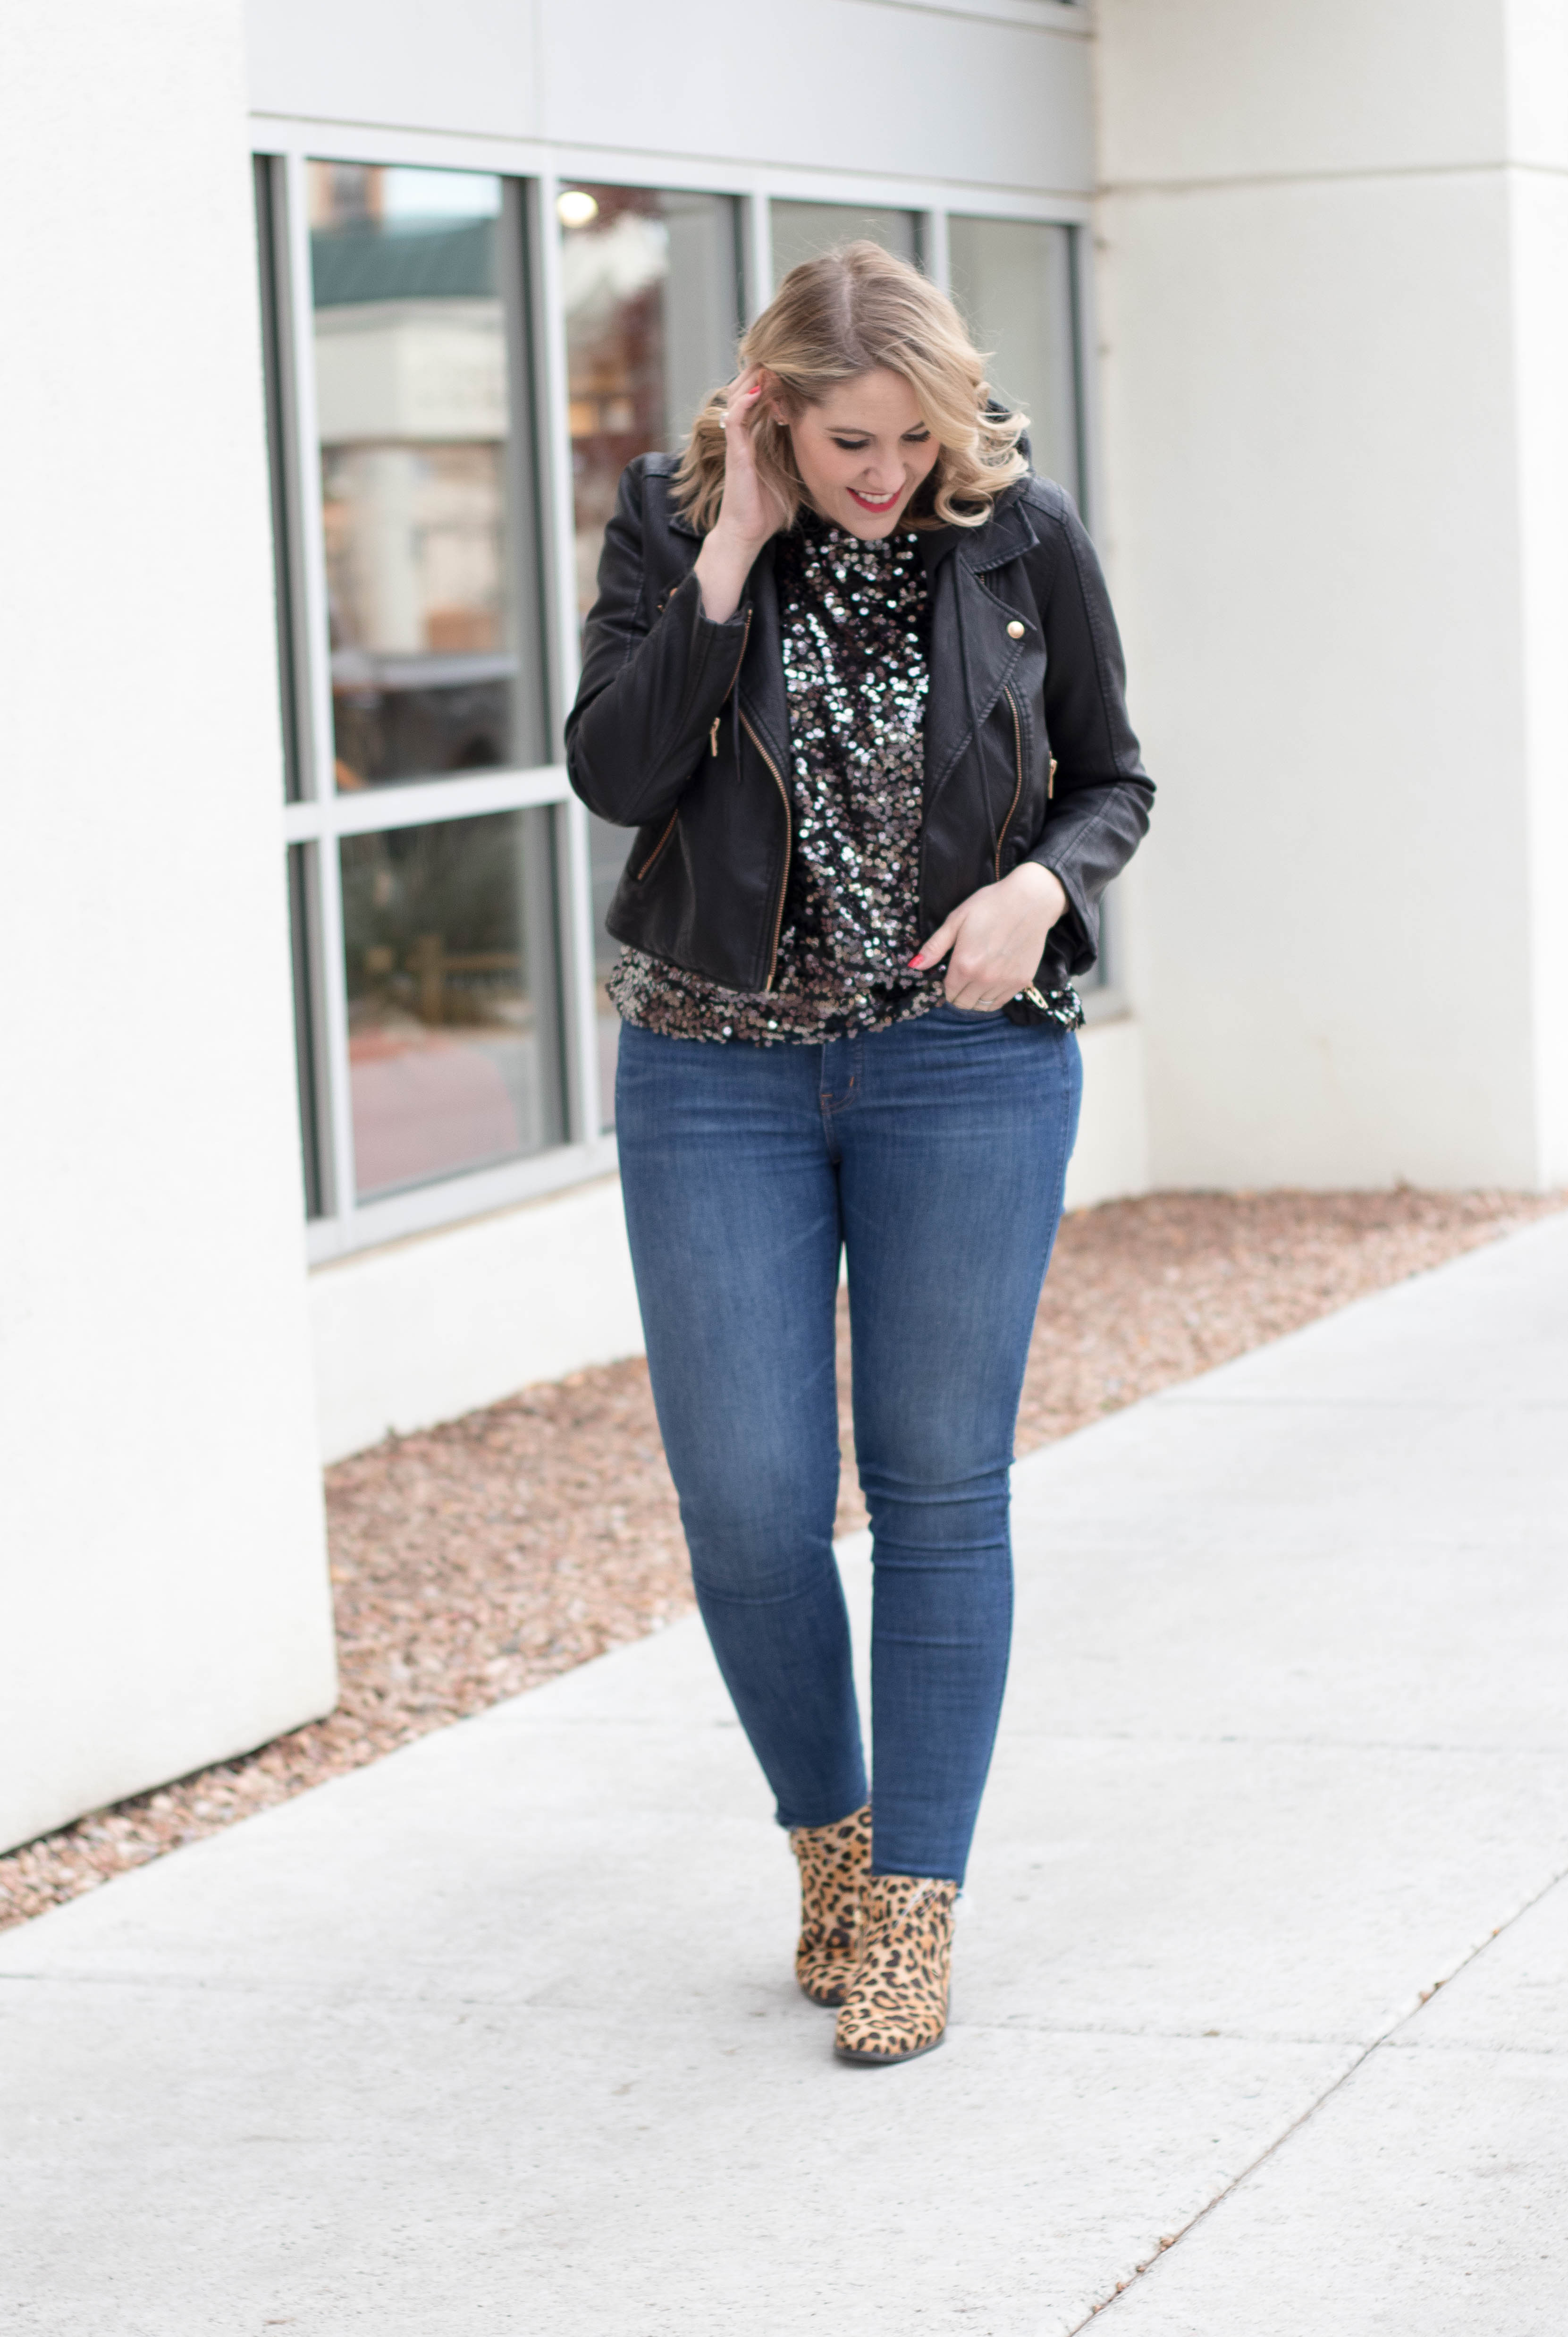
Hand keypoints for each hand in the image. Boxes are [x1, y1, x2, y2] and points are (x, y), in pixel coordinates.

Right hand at [693, 367, 788, 622]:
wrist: (750, 532)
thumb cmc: (772, 503)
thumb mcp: (795, 466)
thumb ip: (805, 445)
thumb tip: (835, 429)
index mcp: (760, 431)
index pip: (765, 390)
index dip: (778, 373)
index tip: (800, 359)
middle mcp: (746, 429)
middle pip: (750, 384)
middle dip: (766, 365)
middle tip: (788, 349)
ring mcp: (738, 439)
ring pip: (740, 393)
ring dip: (756, 376)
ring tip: (774, 360)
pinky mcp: (735, 452)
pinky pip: (735, 418)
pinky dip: (746, 401)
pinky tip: (762, 389)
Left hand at [909, 863, 1067, 1009]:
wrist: (1031, 900)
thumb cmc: (990, 905)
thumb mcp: (956, 920)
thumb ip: (935, 946)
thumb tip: (915, 966)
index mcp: (964, 964)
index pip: (949, 992)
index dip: (947, 986)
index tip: (951, 975)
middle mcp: (984, 978)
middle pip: (964, 1004)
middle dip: (959, 994)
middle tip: (963, 978)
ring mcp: (1005, 982)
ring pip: (982, 1006)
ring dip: (976, 997)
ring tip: (978, 979)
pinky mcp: (1022, 981)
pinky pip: (1001, 1002)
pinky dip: (993, 997)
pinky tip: (992, 981)